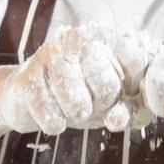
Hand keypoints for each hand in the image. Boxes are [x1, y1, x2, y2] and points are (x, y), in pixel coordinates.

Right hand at [0, 26, 142, 134]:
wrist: (28, 98)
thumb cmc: (79, 96)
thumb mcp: (113, 102)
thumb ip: (132, 111)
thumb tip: (117, 120)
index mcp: (105, 39)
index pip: (135, 60)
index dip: (131, 88)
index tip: (121, 94)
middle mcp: (78, 40)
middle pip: (108, 88)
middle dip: (102, 106)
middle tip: (90, 102)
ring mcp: (50, 55)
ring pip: (78, 106)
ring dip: (76, 116)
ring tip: (69, 106)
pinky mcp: (27, 77)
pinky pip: (52, 117)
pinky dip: (54, 124)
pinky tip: (51, 112)